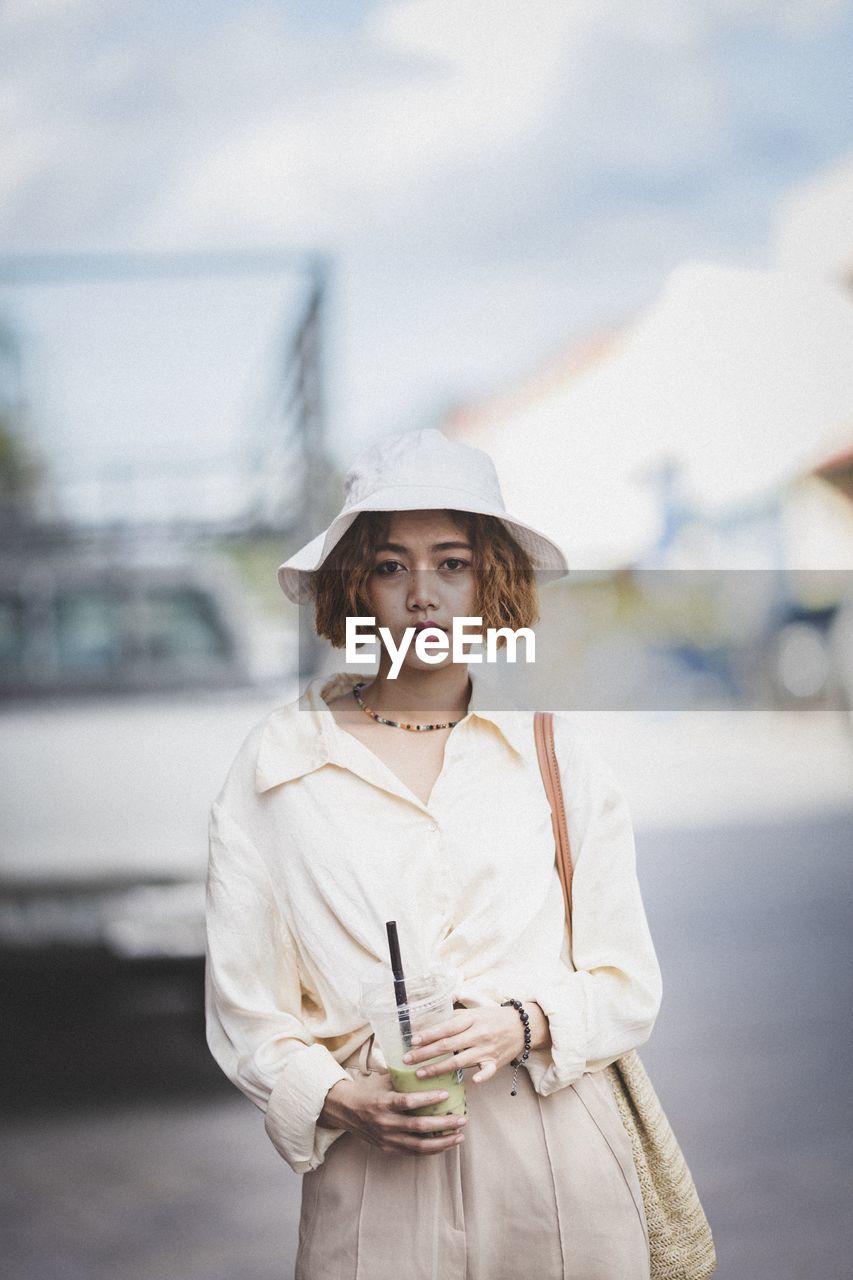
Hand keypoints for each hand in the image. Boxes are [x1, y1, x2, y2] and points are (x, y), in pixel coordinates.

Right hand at [318, 1073, 466, 1154]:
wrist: (344, 1110)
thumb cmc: (368, 1090)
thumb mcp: (383, 1079)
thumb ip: (404, 1076)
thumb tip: (430, 1063)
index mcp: (382, 1102)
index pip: (407, 1101)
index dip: (427, 1099)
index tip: (446, 1094)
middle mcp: (385, 1123)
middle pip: (418, 1127)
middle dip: (443, 1124)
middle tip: (462, 1118)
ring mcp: (386, 1138)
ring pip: (419, 1146)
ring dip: (442, 1142)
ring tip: (459, 1136)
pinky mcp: (388, 1148)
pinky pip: (413, 1152)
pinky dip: (431, 1150)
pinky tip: (445, 1144)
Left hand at [400, 1002, 549, 1084]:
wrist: (522, 1025)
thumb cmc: (492, 1018)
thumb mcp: (473, 1013)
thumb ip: (454, 1018)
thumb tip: (429, 1023)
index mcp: (471, 1020)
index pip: (446, 1028)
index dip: (428, 1035)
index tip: (412, 1041)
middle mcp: (477, 1034)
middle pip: (448, 1045)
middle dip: (425, 1054)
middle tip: (407, 1060)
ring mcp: (486, 1049)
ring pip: (460, 1061)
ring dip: (439, 1069)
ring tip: (421, 1074)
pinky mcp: (495, 1062)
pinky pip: (487, 1071)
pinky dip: (481, 1076)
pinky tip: (472, 1082)